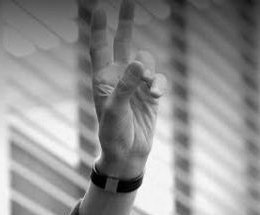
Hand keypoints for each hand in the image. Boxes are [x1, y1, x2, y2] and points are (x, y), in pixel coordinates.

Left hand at [87, 0, 166, 177]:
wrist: (127, 155)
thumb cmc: (113, 134)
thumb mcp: (115, 110)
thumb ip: (126, 85)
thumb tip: (139, 61)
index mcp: (102, 79)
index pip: (100, 48)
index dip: (99, 28)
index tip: (100, 7)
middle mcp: (118, 77)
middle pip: (122, 43)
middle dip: (126, 23)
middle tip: (128, 1)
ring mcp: (135, 85)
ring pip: (146, 60)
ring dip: (149, 69)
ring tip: (148, 87)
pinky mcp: (150, 94)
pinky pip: (159, 78)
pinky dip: (159, 84)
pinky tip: (156, 95)